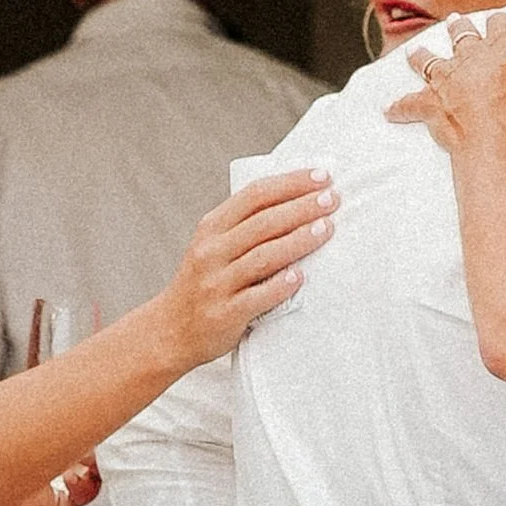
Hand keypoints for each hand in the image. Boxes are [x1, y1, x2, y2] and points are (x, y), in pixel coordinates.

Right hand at [163, 169, 336, 367]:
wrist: (172, 330)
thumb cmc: (205, 283)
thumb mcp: (214, 247)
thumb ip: (246, 227)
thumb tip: (301, 204)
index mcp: (212, 228)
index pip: (255, 195)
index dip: (290, 183)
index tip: (322, 176)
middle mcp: (212, 251)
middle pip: (263, 222)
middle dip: (302, 207)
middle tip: (333, 199)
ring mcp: (217, 283)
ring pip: (262, 256)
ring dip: (298, 240)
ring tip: (327, 229)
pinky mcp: (225, 313)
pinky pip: (256, 297)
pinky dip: (279, 285)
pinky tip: (300, 276)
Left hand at [385, 15, 505, 152]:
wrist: (485, 114)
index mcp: (495, 47)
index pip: (499, 29)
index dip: (499, 24)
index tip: (498, 19)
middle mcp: (467, 58)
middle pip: (462, 39)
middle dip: (460, 30)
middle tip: (455, 21)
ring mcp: (445, 80)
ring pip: (430, 64)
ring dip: (422, 59)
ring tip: (413, 53)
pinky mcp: (430, 104)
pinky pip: (411, 106)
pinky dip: (400, 108)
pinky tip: (388, 110)